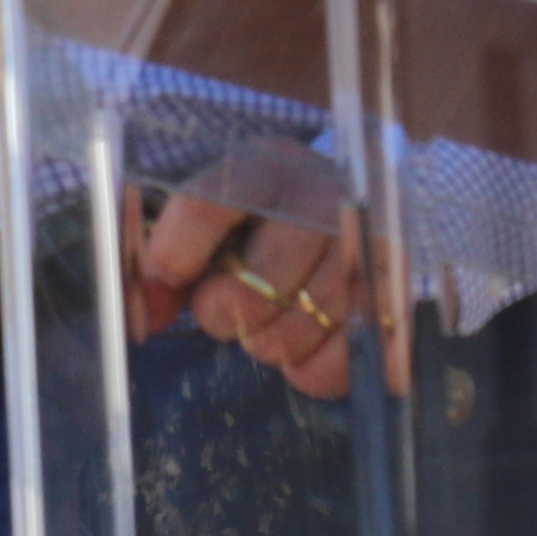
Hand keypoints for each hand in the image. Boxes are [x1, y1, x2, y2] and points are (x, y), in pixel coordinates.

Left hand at [132, 176, 406, 404]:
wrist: (347, 221)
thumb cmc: (257, 226)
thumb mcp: (204, 224)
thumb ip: (158, 262)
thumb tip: (139, 313)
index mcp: (266, 166)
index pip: (208, 204)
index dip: (175, 252)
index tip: (166, 275)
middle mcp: (324, 199)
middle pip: (256, 285)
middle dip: (225, 310)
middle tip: (227, 304)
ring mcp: (369, 251)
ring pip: (297, 331)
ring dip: (269, 342)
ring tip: (272, 319)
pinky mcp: (397, 305)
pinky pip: (340, 364)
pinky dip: (312, 369)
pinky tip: (309, 342)